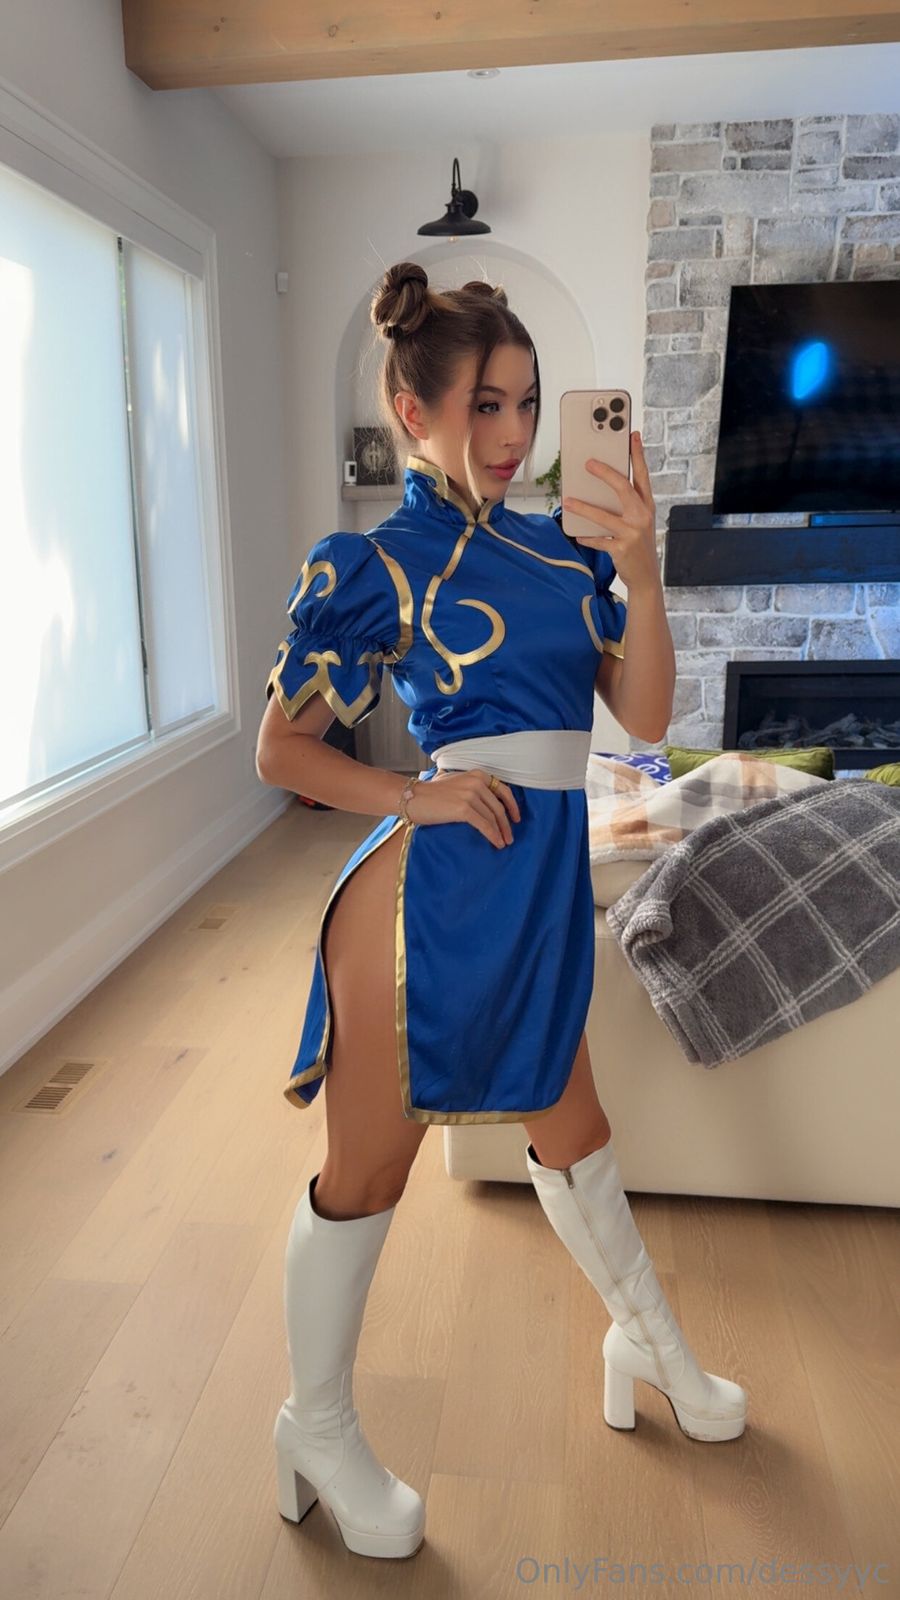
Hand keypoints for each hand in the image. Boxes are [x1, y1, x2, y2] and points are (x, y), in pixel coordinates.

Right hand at [409, 769, 520, 849]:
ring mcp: (470, 795)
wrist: (412, 797)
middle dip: (507, 824)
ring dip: (501, 833)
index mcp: (477, 774)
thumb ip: (472, 787)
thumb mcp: (456, 782)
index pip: (503, 790)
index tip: (516, 818)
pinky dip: (493, 835)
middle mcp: (476, 782)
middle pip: (499, 807)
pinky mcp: (464, 809)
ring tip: (503, 843)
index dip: (512, 806)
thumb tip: (487, 804)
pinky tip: (496, 843)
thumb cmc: (430, 793)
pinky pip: (484, 825)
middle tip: (510, 837)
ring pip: (493, 818)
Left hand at [561, 431, 658, 589]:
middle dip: (606, 473)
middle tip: (589, 463)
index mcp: (647, 506)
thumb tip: (599, 488)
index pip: (642, 475)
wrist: (646, 577)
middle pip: (623, 488)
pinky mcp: (621, 549)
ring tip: (568, 501)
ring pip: (604, 516)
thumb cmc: (638, 545)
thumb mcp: (638, 522)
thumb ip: (625, 505)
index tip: (632, 436)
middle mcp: (642, 516)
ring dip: (584, 508)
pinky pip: (598, 540)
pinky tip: (578, 534)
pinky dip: (587, 537)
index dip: (638, 455)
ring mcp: (632, 533)